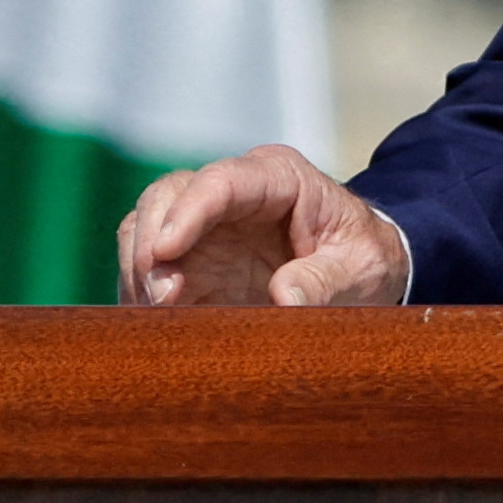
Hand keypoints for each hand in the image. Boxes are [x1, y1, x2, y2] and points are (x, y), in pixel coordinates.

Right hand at [116, 144, 414, 306]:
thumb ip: (327, 280)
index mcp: (278, 178)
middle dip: (151, 245)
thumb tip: (285, 298)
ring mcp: (204, 225)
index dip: (187, 212)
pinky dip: (140, 294)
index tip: (166, 251)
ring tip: (156, 318)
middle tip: (162, 299)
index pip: (221, 181)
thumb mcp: (362, 269)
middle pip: (167, 197)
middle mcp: (232, 193)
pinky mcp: (189, 260)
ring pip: (144, 228)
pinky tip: (153, 325)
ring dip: (139, 272)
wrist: (358, 273)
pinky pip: (147, 268)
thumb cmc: (363, 259)